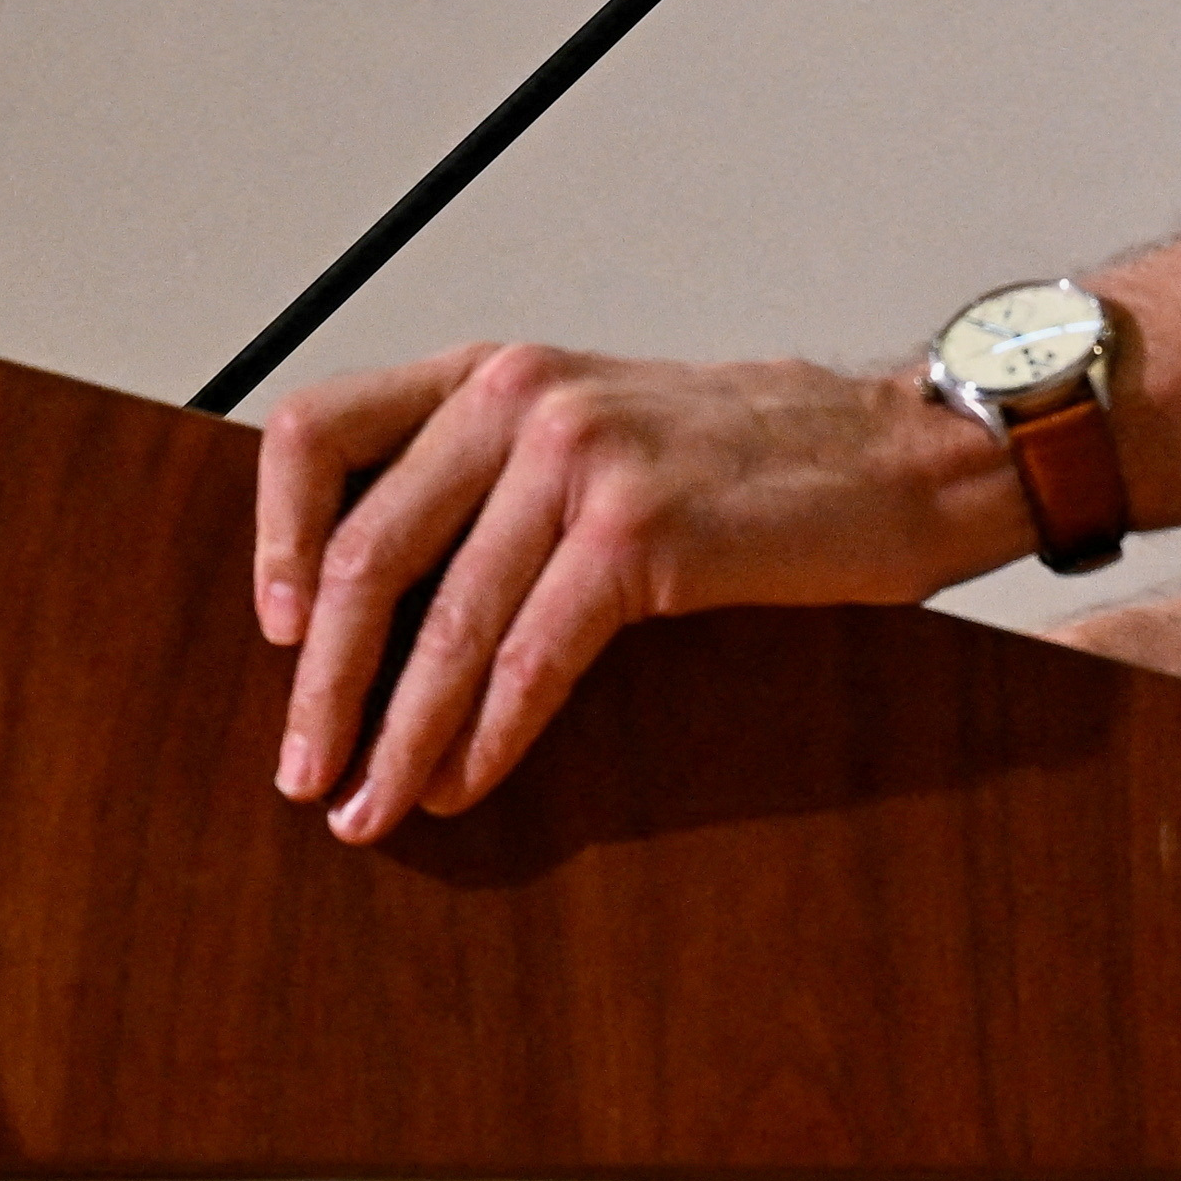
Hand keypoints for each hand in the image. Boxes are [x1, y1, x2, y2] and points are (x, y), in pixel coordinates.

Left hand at [249, 340, 1011, 841]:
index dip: (274, 537)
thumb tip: (375, 610)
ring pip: (445, 620)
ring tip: (373, 808)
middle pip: (366, 550)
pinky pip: (532, 656)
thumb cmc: (755, 465)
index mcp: (497, 373)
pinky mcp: (644, 532)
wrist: (905, 456)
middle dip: (322, 684)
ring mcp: (585, 458)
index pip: (319, 428)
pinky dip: (487, 736)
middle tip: (304, 775)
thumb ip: (495, 484)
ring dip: (398, 736)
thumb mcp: (601, 433)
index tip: (276, 633)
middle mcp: (525, 396)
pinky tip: (469, 784)